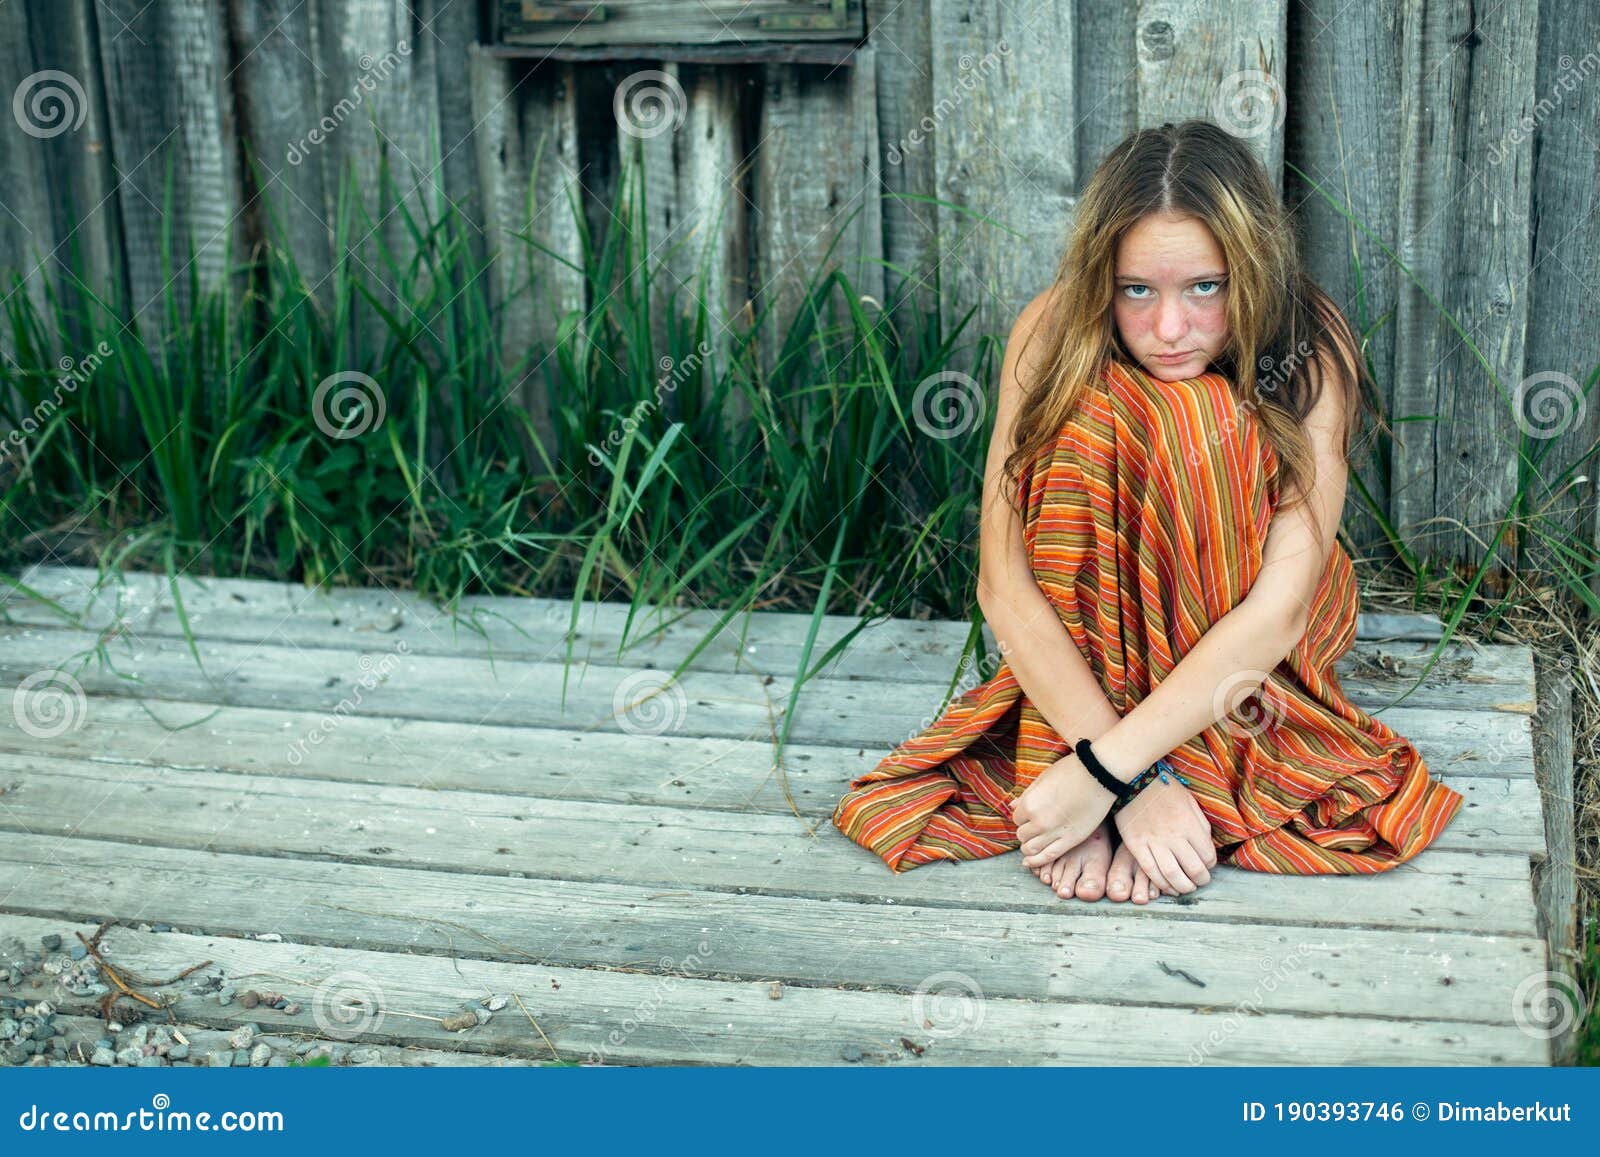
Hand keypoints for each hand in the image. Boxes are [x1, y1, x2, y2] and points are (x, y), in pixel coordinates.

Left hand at [1011, 752, 1116, 868]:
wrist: (1099, 774)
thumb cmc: (1071, 771)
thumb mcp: (1043, 779)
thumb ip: (1026, 796)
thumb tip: (1011, 806)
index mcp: (1030, 803)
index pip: (1016, 818)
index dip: (1022, 818)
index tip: (1029, 816)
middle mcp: (1039, 821)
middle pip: (1022, 835)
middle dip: (1026, 832)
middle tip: (1034, 828)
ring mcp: (1055, 832)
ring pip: (1031, 848)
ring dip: (1029, 847)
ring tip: (1034, 842)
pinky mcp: (1071, 840)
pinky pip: (1048, 856)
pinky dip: (1036, 861)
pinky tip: (1030, 862)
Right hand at [1112, 775, 1216, 893]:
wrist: (1133, 780)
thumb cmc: (1164, 789)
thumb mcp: (1189, 801)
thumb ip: (1200, 824)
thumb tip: (1207, 846)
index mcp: (1189, 824)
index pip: (1208, 856)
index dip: (1211, 865)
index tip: (1207, 865)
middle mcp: (1173, 835)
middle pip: (1193, 869)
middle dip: (1201, 880)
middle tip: (1200, 881)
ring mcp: (1153, 841)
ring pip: (1172, 874)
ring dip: (1182, 887)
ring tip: (1186, 888)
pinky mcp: (1135, 845)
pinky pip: (1150, 870)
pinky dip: (1161, 883)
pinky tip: (1167, 886)